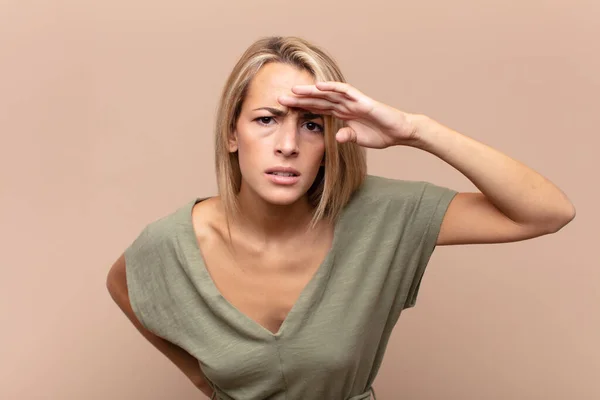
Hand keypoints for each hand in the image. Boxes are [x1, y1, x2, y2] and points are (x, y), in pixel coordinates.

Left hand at [277, 81, 420, 148]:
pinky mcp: (362, 101)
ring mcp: (353, 101)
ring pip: (328, 93)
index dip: (301, 108)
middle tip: (280, 99)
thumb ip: (346, 137)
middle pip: (318, 100)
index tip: (284, 110)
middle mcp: (345, 105)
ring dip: (311, 91)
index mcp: (342, 114)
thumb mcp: (358, 139)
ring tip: (294, 90)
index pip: (317, 109)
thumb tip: (334, 138)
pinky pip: (345, 91)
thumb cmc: (381, 134)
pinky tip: (319, 86)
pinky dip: (332, 87)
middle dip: (299, 99)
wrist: (400, 132)